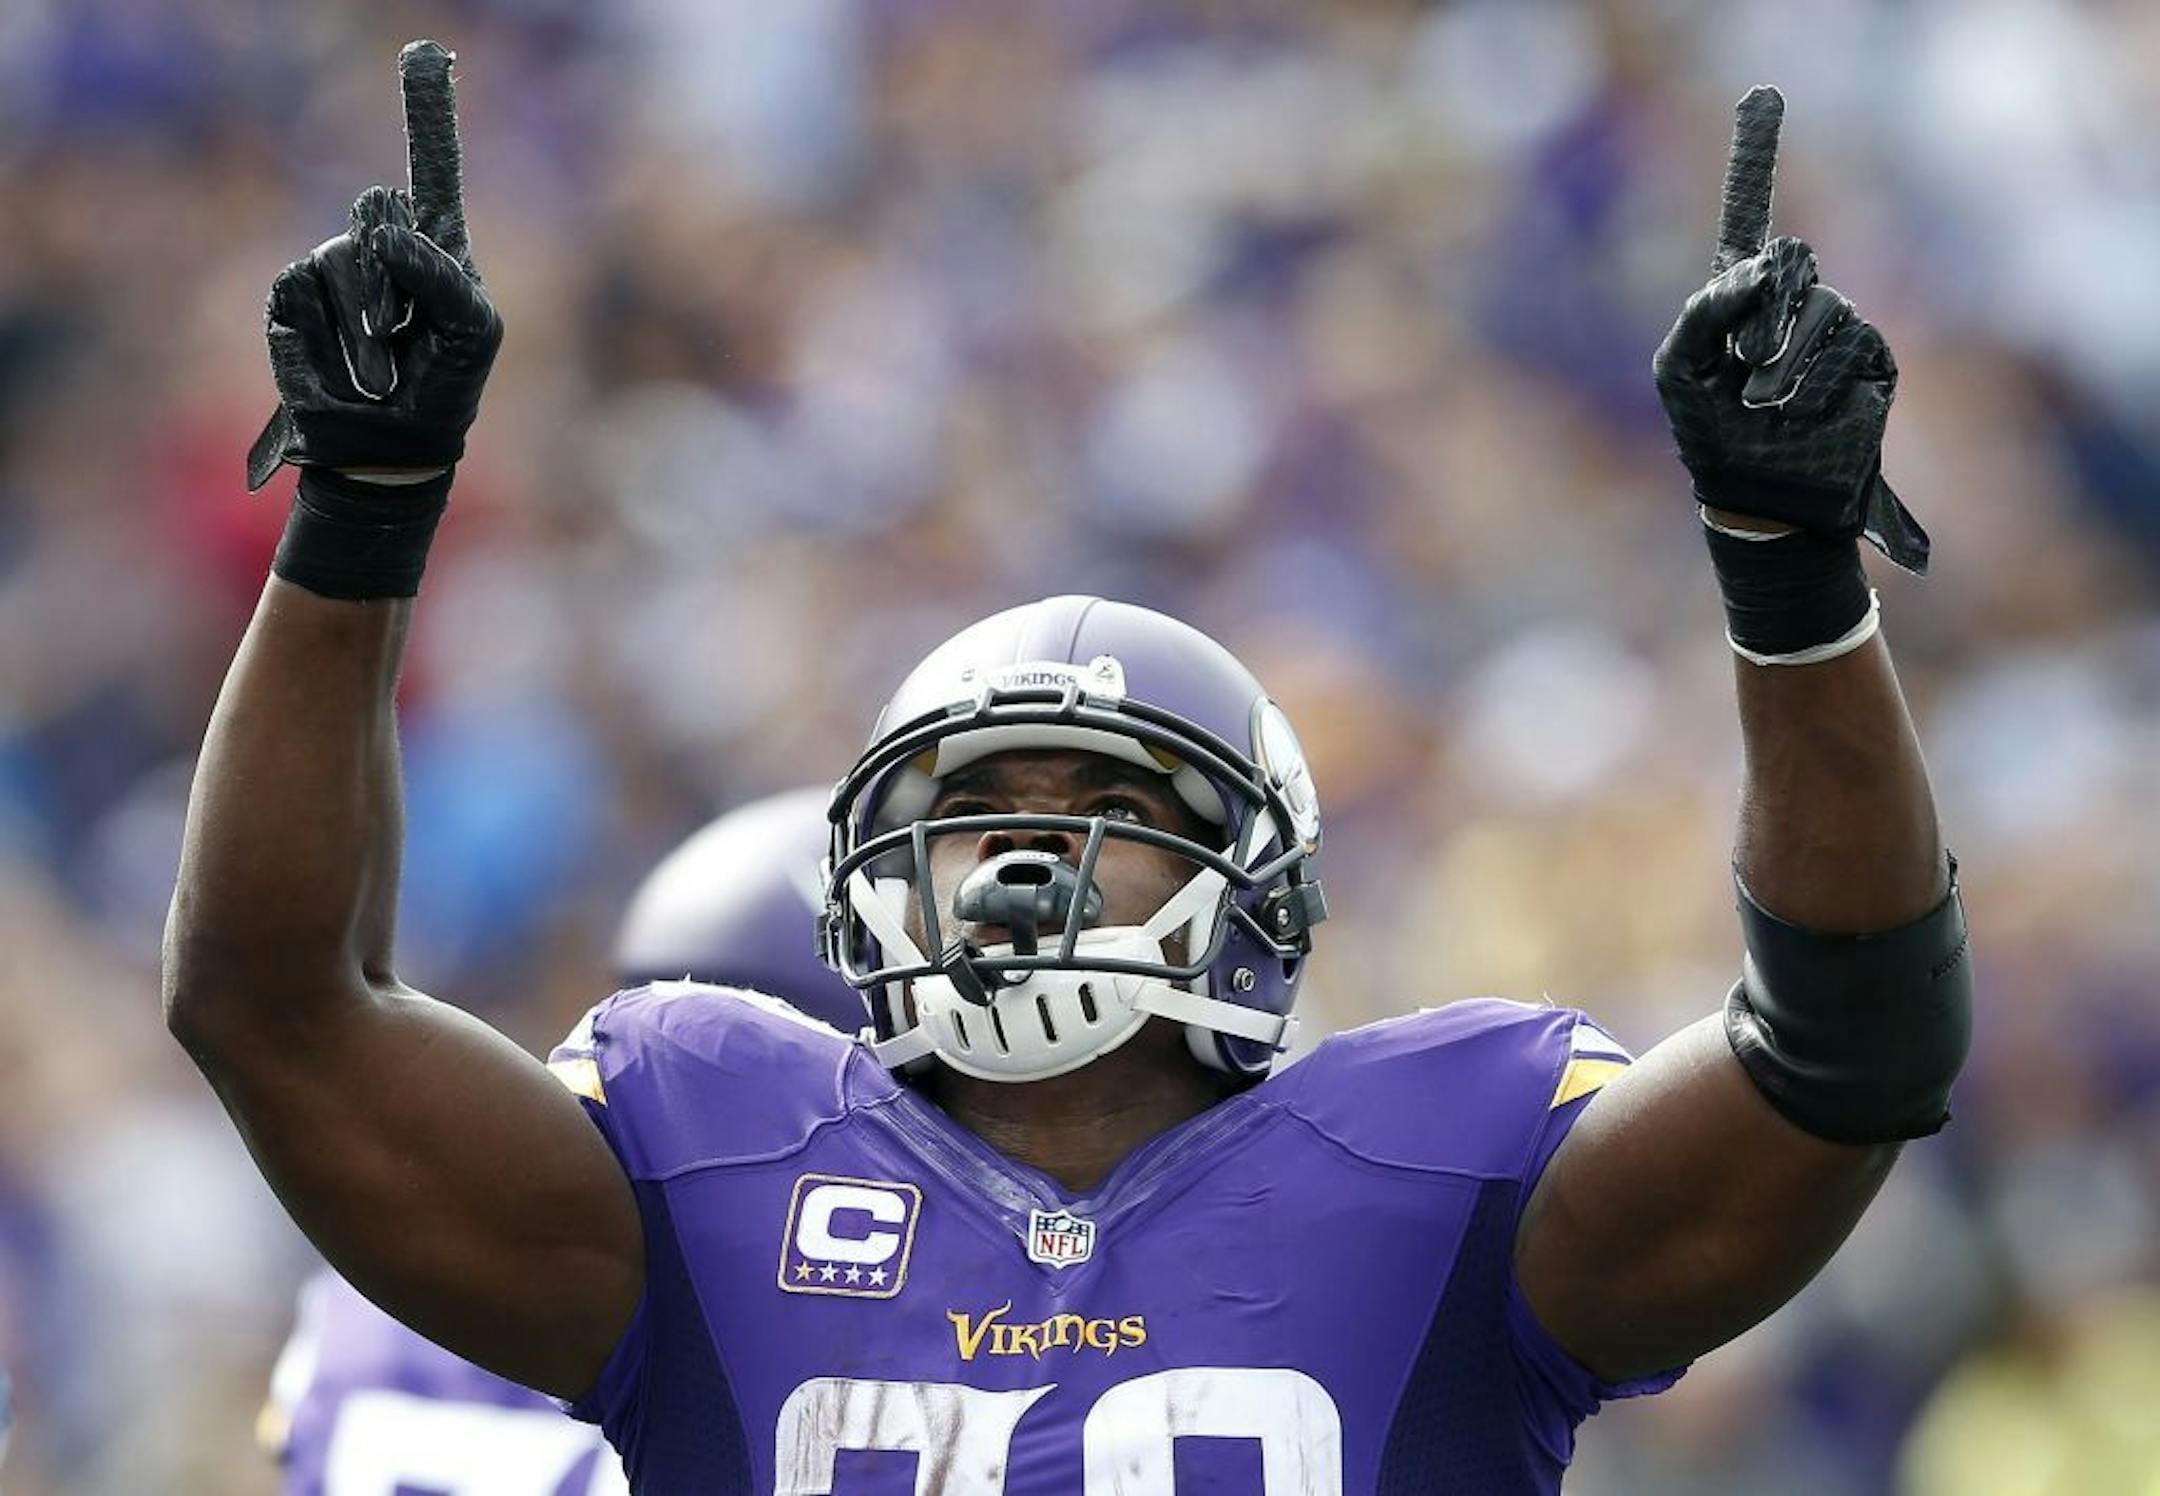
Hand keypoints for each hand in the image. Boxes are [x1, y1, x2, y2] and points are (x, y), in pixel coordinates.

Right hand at [246, 41, 501, 490]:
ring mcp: (334, 268)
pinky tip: (348, 370)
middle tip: (404, 333)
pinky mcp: (293, 298)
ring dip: (367, 326)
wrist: (391, 447)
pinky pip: (304, 292)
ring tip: (384, 369)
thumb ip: (444, 275)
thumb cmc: (445, 388)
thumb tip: (386, 230)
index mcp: (437, 247)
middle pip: (377, 208)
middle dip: (392, 275)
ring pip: (343, 260)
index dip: (427, 111)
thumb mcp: (472, 334)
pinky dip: (333, 338)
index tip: (426, 53)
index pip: (432, 166)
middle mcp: (383, 247)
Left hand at [1653, 86, 1927, 573]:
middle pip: (1788, 258)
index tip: (1764, 93)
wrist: (1759, 499)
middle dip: (1761, 313)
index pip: (1748, 214)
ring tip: (1763, 404)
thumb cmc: (1709, 435)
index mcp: (1738, 297)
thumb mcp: (1678, 371)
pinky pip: (1849, 344)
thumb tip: (1754, 265)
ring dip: (1783, 360)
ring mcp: (1835, 328)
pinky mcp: (1871, 361)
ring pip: (1822, 305)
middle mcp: (1790, 302)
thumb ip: (1700, 311)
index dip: (1755, 154)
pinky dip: (1813, 381)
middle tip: (1743, 367)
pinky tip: (1795, 414)